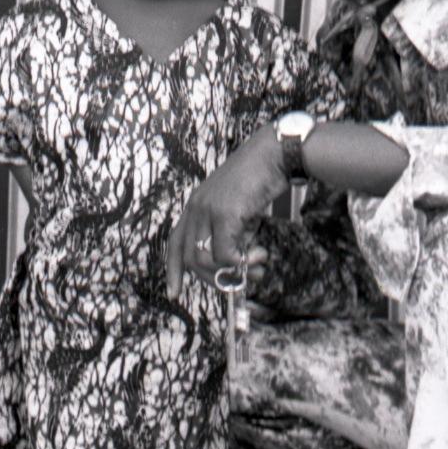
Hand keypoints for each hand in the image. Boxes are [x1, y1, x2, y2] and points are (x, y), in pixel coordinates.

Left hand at [165, 133, 287, 294]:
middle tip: (240, 281)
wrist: (274, 155)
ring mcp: (207, 210)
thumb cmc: (261, 181)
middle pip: (189, 257)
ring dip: (231, 272)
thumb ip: (233, 237)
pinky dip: (241, 262)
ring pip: (204, 259)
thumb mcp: (241, 213)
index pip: (175, 242)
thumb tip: (237, 268)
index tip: (173, 293)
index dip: (173, 270)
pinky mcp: (223, 213)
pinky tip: (259, 256)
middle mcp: (196, 208)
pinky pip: (223, 252)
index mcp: (195, 206)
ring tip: (257, 267)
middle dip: (213, 278)